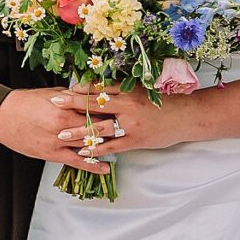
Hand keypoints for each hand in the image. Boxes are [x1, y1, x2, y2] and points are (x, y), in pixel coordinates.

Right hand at [0, 92, 114, 172]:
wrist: (3, 115)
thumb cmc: (25, 102)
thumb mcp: (52, 93)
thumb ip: (73, 95)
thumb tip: (89, 93)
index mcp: (65, 106)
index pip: (95, 108)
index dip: (111, 110)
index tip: (125, 110)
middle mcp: (64, 125)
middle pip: (96, 126)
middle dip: (113, 127)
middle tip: (130, 127)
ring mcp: (59, 141)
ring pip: (89, 144)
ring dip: (106, 146)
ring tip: (123, 146)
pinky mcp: (52, 153)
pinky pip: (77, 161)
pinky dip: (93, 165)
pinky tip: (106, 167)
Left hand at [52, 86, 191, 154]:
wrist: (186, 117)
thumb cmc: (164, 103)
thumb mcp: (142, 91)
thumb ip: (122, 91)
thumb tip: (98, 90)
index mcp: (129, 91)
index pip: (100, 88)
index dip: (81, 89)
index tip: (65, 89)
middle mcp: (128, 106)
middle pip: (95, 104)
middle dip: (72, 104)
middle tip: (54, 103)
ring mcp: (131, 125)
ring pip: (100, 127)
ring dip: (79, 131)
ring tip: (61, 134)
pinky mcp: (135, 140)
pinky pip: (112, 146)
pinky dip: (96, 148)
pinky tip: (83, 151)